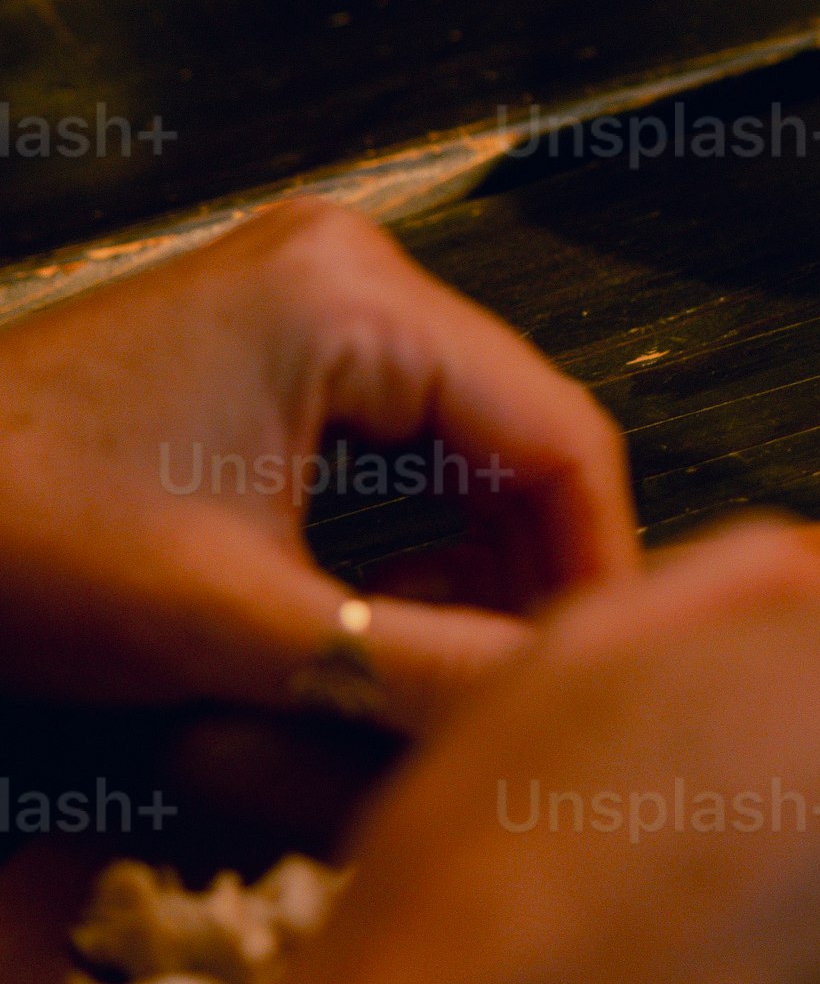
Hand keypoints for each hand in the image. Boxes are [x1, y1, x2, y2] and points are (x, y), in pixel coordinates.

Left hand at [0, 199, 637, 724]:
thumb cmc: (16, 543)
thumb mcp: (241, 627)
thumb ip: (421, 671)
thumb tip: (565, 713)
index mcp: (354, 296)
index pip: (562, 438)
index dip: (598, 577)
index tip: (598, 692)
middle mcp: (347, 269)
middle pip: (520, 438)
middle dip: (534, 580)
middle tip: (536, 707)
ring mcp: (302, 301)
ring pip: (463, 452)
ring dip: (475, 573)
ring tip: (466, 692)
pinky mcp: (263, 350)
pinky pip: (392, 449)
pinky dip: (408, 547)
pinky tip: (393, 640)